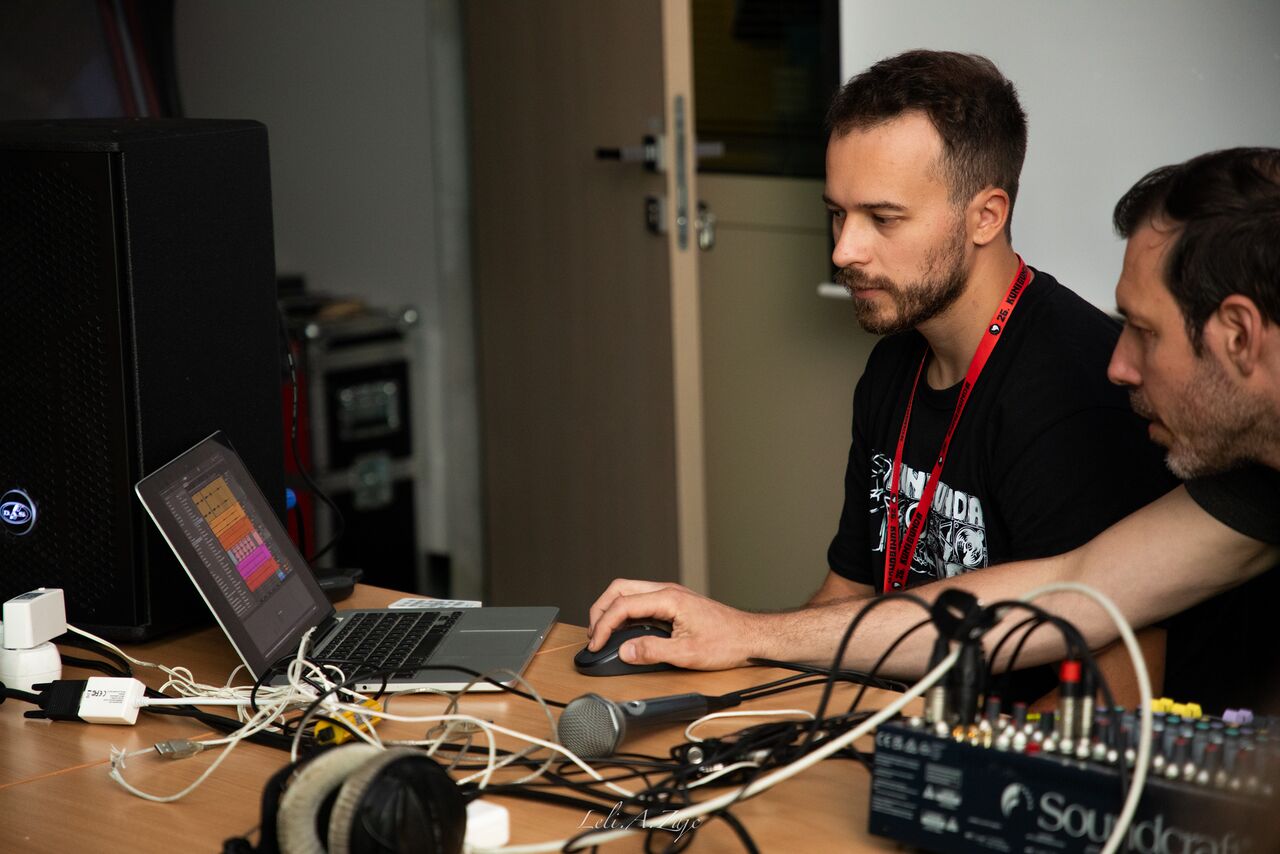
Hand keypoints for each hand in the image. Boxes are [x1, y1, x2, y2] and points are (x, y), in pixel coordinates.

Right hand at [586, 578, 762, 669]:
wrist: (750, 637)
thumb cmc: (727, 642)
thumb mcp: (687, 653)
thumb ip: (653, 651)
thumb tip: (625, 651)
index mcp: (669, 598)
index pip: (623, 605)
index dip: (604, 626)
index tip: (596, 645)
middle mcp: (667, 591)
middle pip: (620, 589)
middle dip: (600, 610)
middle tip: (593, 635)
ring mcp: (670, 595)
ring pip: (628, 592)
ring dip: (611, 610)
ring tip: (603, 633)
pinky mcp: (673, 603)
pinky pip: (640, 600)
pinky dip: (624, 612)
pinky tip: (623, 630)